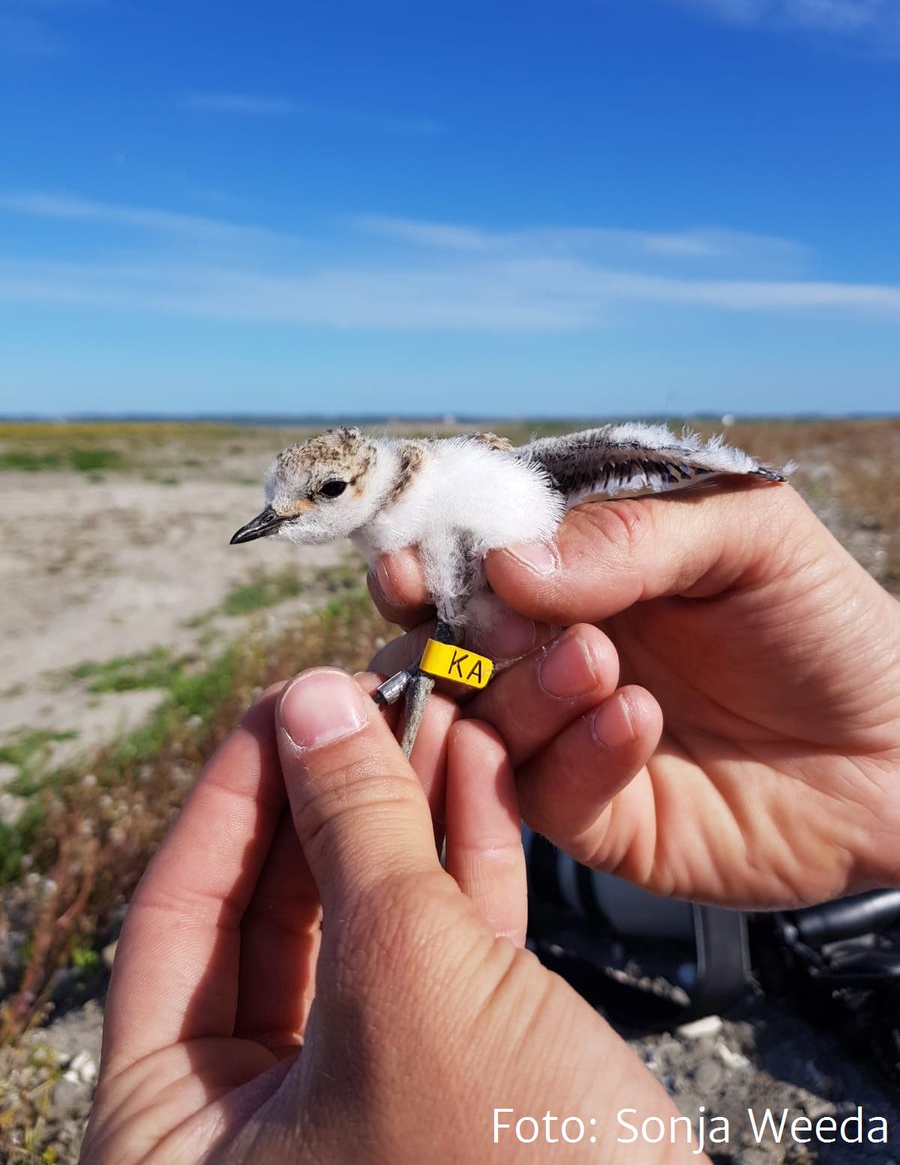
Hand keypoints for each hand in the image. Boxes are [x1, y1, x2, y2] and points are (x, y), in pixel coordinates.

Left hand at [81, 671, 685, 1163]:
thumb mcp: (410, 980)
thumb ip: (353, 829)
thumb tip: (311, 701)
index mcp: (179, 1133)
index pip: (176, 914)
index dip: (233, 789)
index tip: (281, 698)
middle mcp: (256, 1120)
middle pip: (272, 909)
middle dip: (329, 790)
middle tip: (364, 694)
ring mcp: (360, 1097)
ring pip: (364, 918)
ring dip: (403, 810)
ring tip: (434, 708)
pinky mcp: (451, 1080)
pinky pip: (438, 949)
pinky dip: (461, 859)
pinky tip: (481, 771)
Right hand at [369, 484, 899, 906]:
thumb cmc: (828, 623)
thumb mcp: (750, 536)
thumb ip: (632, 536)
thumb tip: (507, 564)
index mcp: (581, 575)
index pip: (477, 564)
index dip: (435, 564)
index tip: (409, 571)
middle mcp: (557, 654)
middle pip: (456, 650)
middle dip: (462, 637)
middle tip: (505, 626)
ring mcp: (571, 738)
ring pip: (488, 722)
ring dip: (526, 689)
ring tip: (600, 662)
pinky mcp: (599, 820)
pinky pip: (547, 795)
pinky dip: (576, 755)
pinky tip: (636, 720)